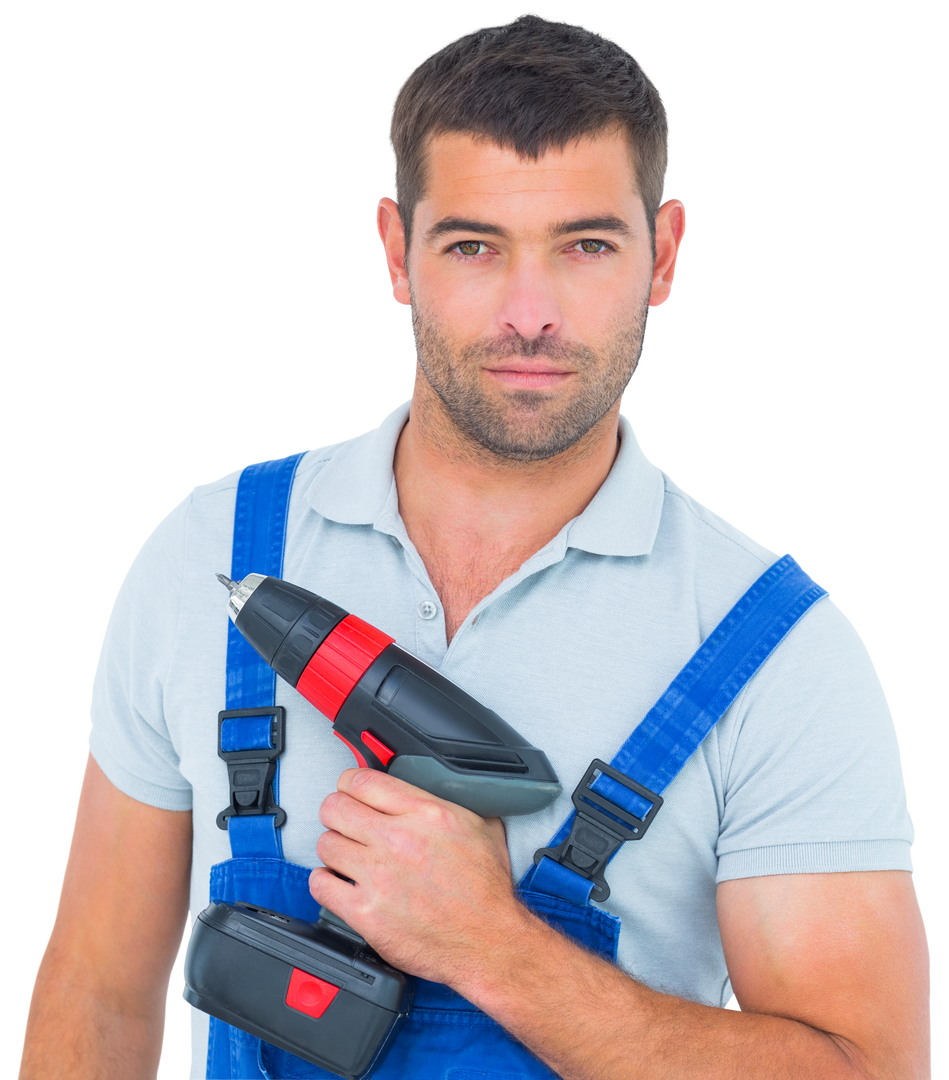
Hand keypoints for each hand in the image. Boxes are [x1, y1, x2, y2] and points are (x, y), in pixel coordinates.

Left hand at [309, 768, 521, 986]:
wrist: (489, 941)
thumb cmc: (487, 891)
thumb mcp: (481, 828)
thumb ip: (450, 803)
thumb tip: (436, 788)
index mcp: (426, 814)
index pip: (362, 781)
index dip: (349, 783)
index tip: (350, 791)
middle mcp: (398, 840)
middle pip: (335, 808)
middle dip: (337, 812)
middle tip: (345, 823)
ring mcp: (379, 877)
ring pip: (326, 844)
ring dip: (334, 848)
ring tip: (347, 856)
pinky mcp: (366, 913)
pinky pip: (321, 885)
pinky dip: (326, 882)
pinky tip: (341, 883)